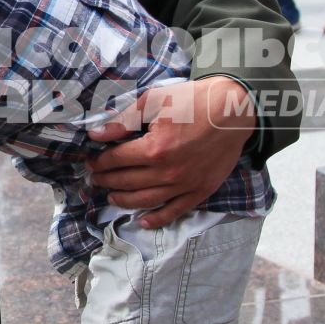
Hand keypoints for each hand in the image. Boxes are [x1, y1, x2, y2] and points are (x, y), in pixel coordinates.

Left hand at [87, 77, 256, 227]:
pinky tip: (143, 221)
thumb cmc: (194, 101)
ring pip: (146, 201)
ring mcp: (184, 185)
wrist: (233, 111)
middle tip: (96, 179)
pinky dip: (157, 219)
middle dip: (107, 181)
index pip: (117, 161)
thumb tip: (96, 135)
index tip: (91, 162)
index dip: (100, 162)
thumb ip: (123, 121)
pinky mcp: (200, 191)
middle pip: (127, 182)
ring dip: (124, 200)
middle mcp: (167, 172)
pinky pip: (175, 211)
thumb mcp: (154, 102)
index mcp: (154, 149)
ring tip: (112, 197)